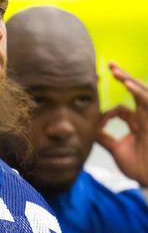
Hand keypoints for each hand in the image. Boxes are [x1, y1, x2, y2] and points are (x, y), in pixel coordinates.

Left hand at [96, 62, 147, 186]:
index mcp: (137, 123)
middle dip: (122, 77)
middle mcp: (145, 116)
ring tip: (115, 71)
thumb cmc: (139, 167)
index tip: (97, 120)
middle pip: (134, 91)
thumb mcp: (117, 150)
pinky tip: (128, 85)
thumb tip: (90, 130)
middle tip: (110, 65)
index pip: (122, 108)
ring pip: (142, 91)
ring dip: (129, 79)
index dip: (108, 111)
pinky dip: (138, 92)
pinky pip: (147, 101)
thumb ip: (105, 139)